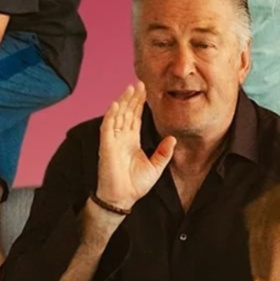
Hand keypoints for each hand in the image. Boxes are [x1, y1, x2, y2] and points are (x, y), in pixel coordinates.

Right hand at [95, 82, 175, 215]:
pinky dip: (111, 116)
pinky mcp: (106, 146)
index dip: (139, 104)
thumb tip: (173, 139)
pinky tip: (116, 105)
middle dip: (132, 98)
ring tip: (130, 89)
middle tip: (140, 83)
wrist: (123, 197)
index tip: (146, 91)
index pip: (135, 117)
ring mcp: (113, 140)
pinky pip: (107, 128)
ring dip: (123, 102)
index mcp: (132, 141)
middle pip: (126, 112)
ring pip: (117, 116)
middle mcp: (121, 138)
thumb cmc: (136, 185)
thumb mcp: (156, 167)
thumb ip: (164, 152)